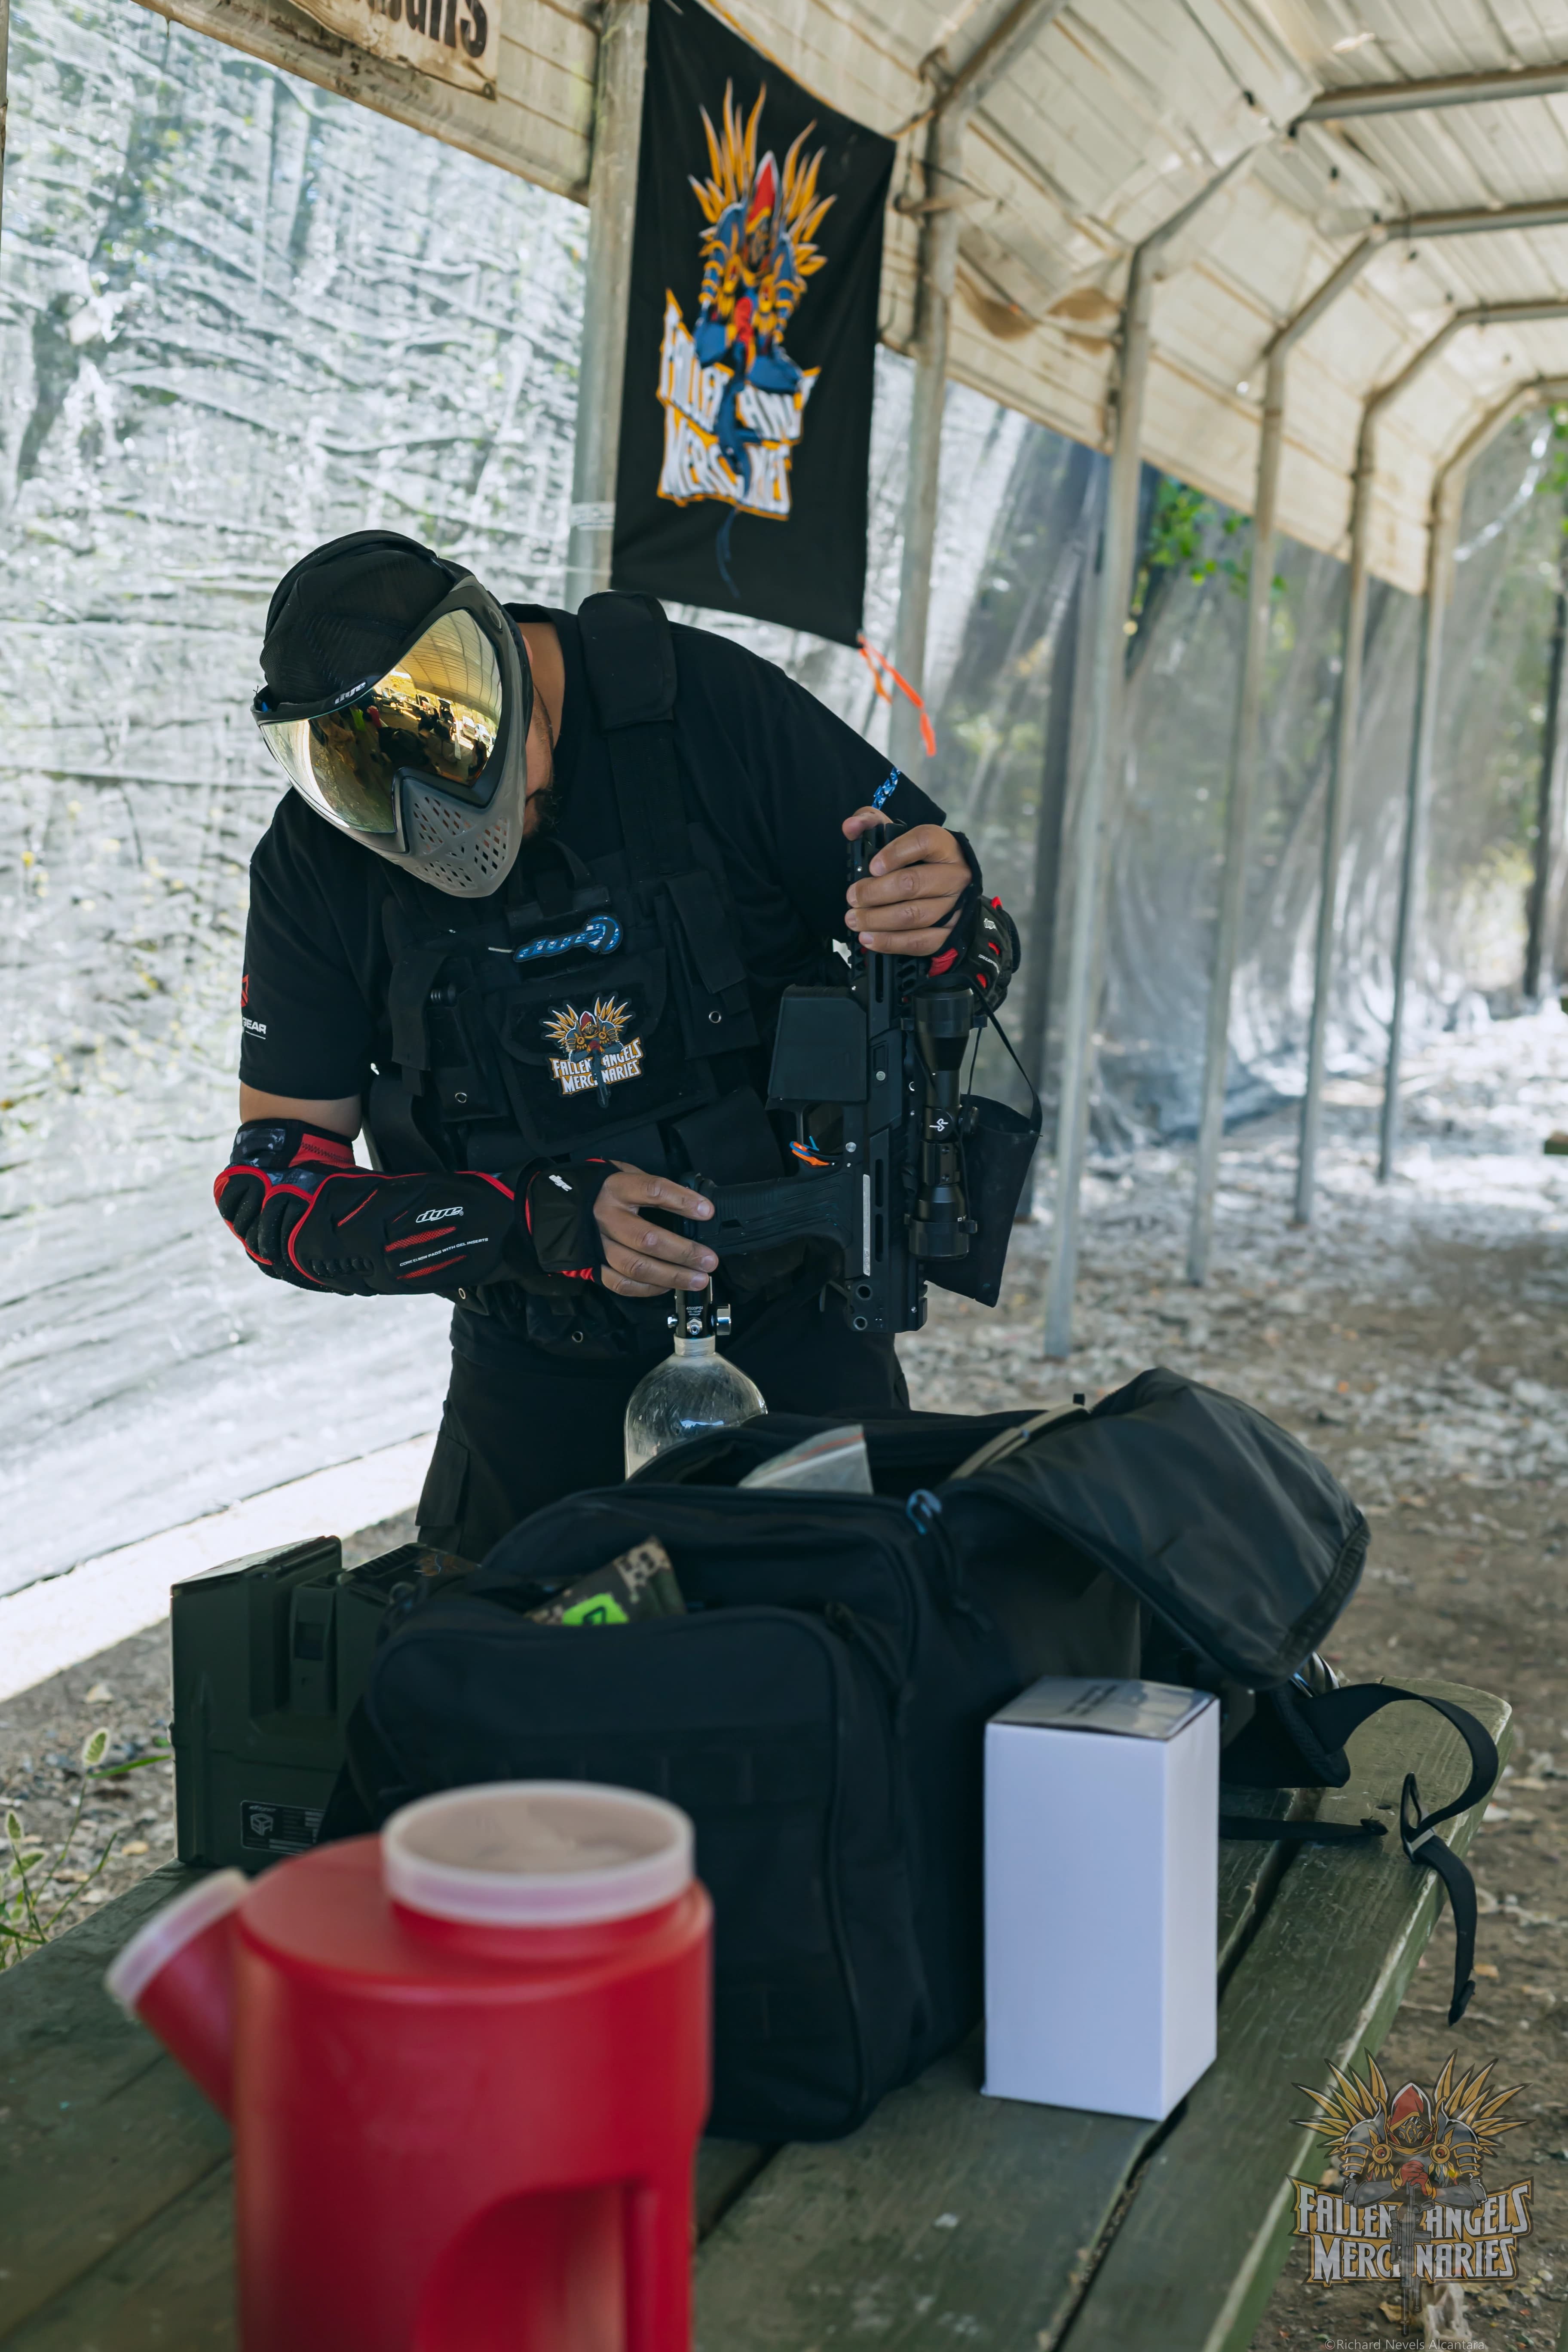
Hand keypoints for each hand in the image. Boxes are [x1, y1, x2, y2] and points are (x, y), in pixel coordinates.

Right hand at [594, 1165, 717, 1298]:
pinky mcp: (593, 1266)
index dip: (682, 1201)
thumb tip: (697, 1208)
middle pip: (647, 1238)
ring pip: (636, 1266)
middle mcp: (605, 1217)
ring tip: (698, 1280)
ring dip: (672, 1276)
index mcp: (617, 1188)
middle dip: (683, 1252)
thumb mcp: (629, 1175)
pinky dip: (649, 1288)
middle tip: (709, 1260)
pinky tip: (669, 1285)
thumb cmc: (609, 1191)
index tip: (707, 1212)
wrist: (563, 1205)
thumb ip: (656, 1189)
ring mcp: (598, 1244)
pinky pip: (622, 1284)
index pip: (652, 1190)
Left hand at [842, 808, 969, 955]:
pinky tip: (868, 939)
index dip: (895, 853)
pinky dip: (890, 943)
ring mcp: (955, 906)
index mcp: (944, 846)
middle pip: (912, 883)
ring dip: (877, 920)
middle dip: (874, 892)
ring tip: (853, 919)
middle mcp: (955, 875)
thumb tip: (850, 826)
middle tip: (852, 897)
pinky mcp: (949, 933)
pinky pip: (919, 941)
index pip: (923, 842)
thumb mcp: (899, 836)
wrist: (952, 890)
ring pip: (913, 916)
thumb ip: (873, 824)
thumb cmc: (919, 860)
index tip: (872, 866)